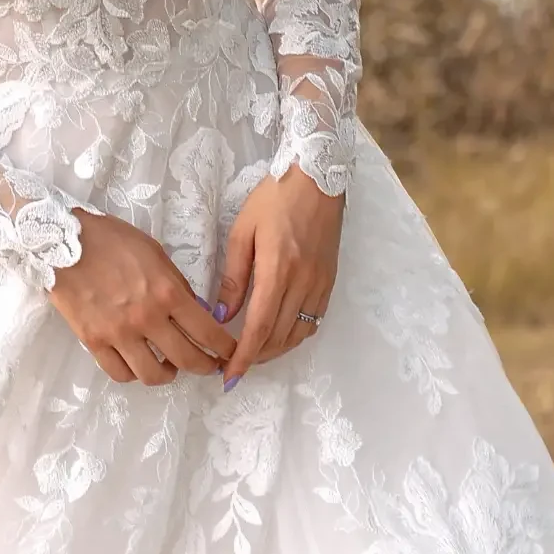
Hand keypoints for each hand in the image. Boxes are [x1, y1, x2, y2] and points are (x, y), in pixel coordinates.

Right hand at [48, 208, 235, 386]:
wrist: (61, 241)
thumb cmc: (111, 239)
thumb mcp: (155, 253)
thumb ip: (176, 285)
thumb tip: (195, 312)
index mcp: (167, 292)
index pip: (208, 332)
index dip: (225, 349)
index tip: (230, 354)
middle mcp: (147, 318)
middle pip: (187, 359)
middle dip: (205, 367)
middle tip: (207, 365)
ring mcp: (119, 333)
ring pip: (153, 375)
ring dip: (169, 375)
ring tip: (169, 366)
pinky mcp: (94, 341)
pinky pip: (120, 373)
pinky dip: (134, 374)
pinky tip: (138, 363)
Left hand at [216, 167, 343, 387]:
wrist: (318, 178)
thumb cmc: (274, 199)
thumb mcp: (243, 232)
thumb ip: (234, 276)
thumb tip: (223, 314)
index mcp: (278, 270)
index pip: (260, 327)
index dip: (244, 356)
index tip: (229, 375)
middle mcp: (304, 283)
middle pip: (280, 337)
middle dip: (256, 358)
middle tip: (234, 366)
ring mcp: (321, 284)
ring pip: (299, 334)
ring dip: (276, 350)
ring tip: (253, 354)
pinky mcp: (330, 281)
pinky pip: (314, 321)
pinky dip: (295, 335)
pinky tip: (278, 334)